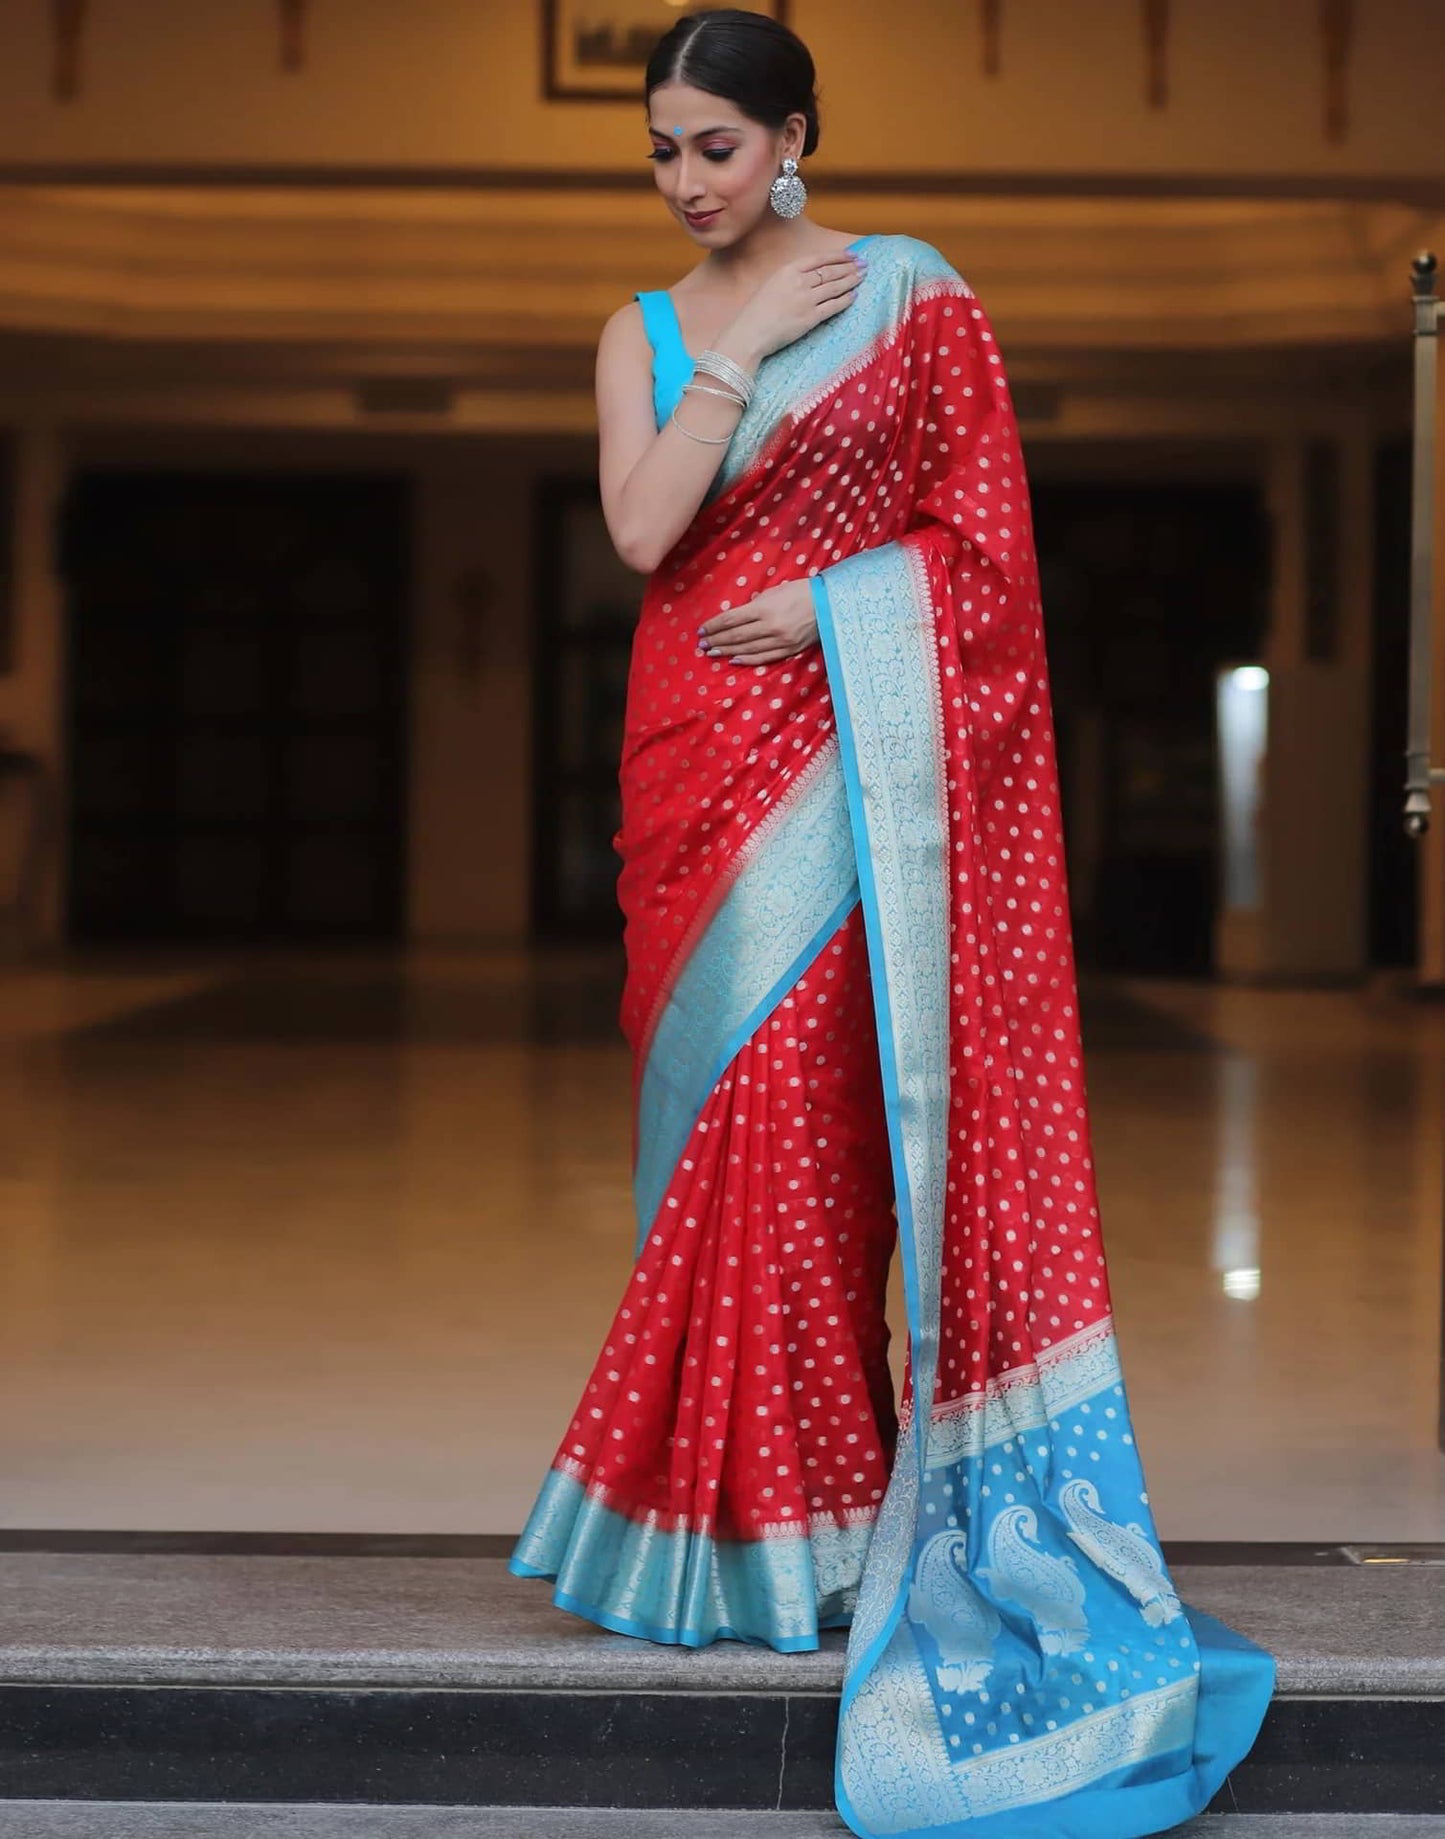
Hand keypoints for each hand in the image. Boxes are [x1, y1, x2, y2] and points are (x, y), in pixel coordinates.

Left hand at [698, 578, 818, 665]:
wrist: (830, 604)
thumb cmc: (801, 592)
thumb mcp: (775, 591)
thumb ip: (756, 604)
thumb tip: (739, 616)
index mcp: (764, 608)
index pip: (732, 619)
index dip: (715, 625)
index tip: (702, 630)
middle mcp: (770, 626)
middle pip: (736, 635)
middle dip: (717, 639)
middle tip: (702, 644)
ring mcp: (779, 640)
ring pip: (747, 648)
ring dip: (727, 650)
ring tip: (713, 652)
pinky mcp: (788, 650)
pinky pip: (763, 657)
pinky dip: (747, 659)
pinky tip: (734, 659)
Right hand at [720, 250, 866, 364]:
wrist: (750, 333)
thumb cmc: (756, 312)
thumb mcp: (771, 285)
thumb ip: (791, 279)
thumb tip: (811, 278)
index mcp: (788, 270)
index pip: (819, 259)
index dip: (838, 256)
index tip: (851, 254)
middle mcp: (799, 282)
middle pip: (831, 271)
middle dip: (850, 267)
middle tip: (864, 265)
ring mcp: (806, 300)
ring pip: (835, 286)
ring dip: (851, 280)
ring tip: (862, 277)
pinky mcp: (810, 318)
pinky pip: (833, 306)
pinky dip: (845, 300)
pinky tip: (853, 296)